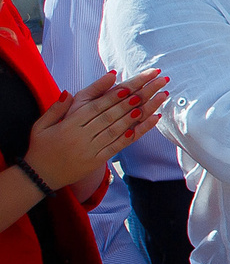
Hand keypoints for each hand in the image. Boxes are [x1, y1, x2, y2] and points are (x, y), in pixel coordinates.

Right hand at [24, 69, 169, 193]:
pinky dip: (135, 133)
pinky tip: (149, 121)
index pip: (95, 107)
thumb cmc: (41, 147)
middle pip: (111, 115)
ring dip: (139, 114)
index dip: (113, 96)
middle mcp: (82, 136)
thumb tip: (69, 91)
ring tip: (156, 100)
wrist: (39, 177)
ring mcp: (91, 149)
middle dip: (134, 99)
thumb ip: (57, 108)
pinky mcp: (97, 160)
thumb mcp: (41, 125)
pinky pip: (119, 145)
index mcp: (68, 125)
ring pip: (118, 129)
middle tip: (153, 86)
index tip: (130, 86)